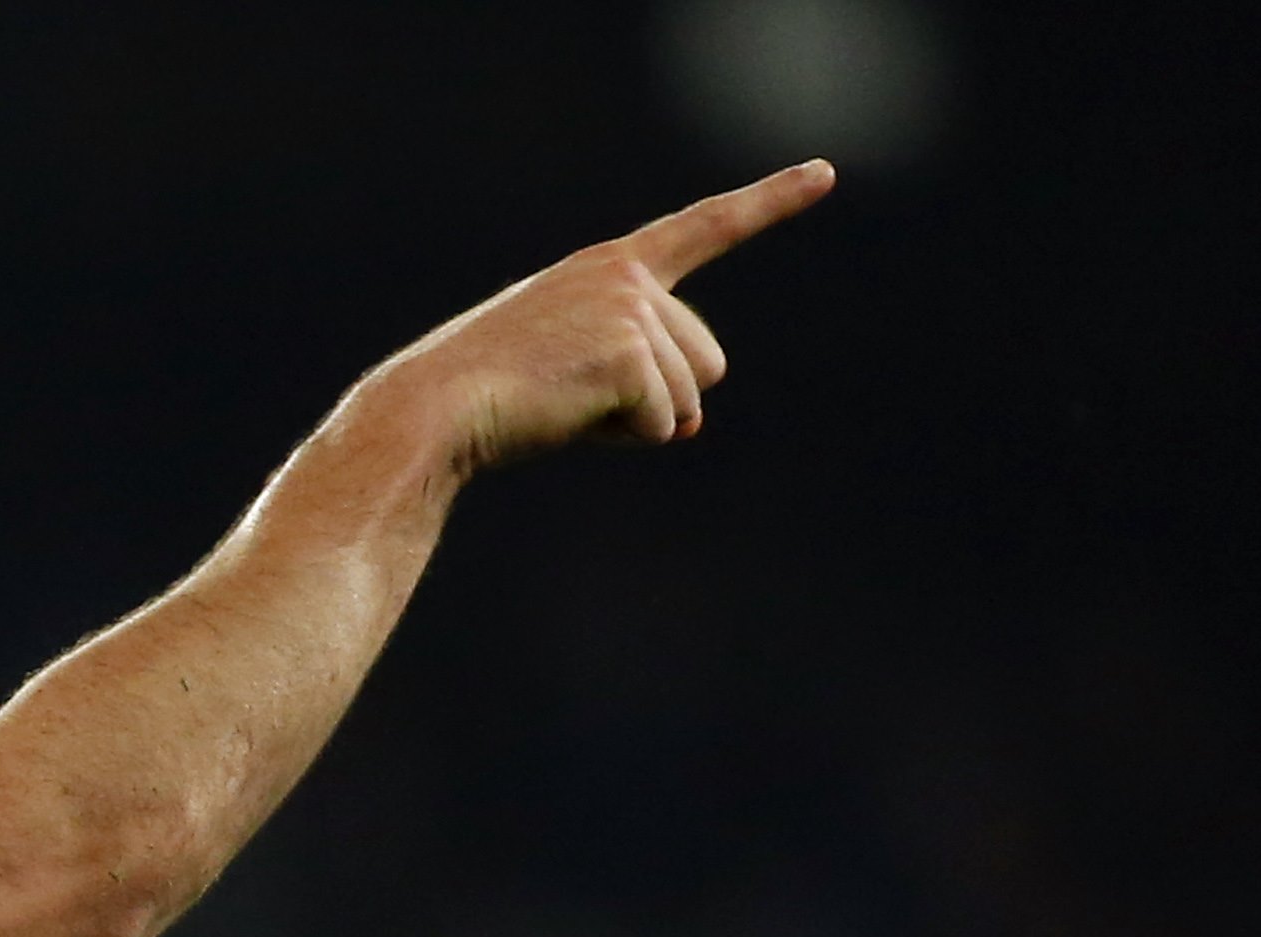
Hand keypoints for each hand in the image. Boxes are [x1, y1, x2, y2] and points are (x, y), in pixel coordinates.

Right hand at [361, 160, 836, 478]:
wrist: (436, 408)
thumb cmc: (491, 396)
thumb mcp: (569, 369)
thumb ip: (638, 377)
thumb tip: (689, 424)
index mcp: (612, 266)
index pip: (706, 227)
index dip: (772, 200)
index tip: (825, 173)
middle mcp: (630, 277)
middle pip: (706, 362)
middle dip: (659, 398)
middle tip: (573, 397)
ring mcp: (631, 312)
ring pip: (686, 400)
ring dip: (634, 423)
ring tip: (560, 405)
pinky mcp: (629, 356)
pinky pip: (660, 424)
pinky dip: (618, 439)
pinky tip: (564, 418)